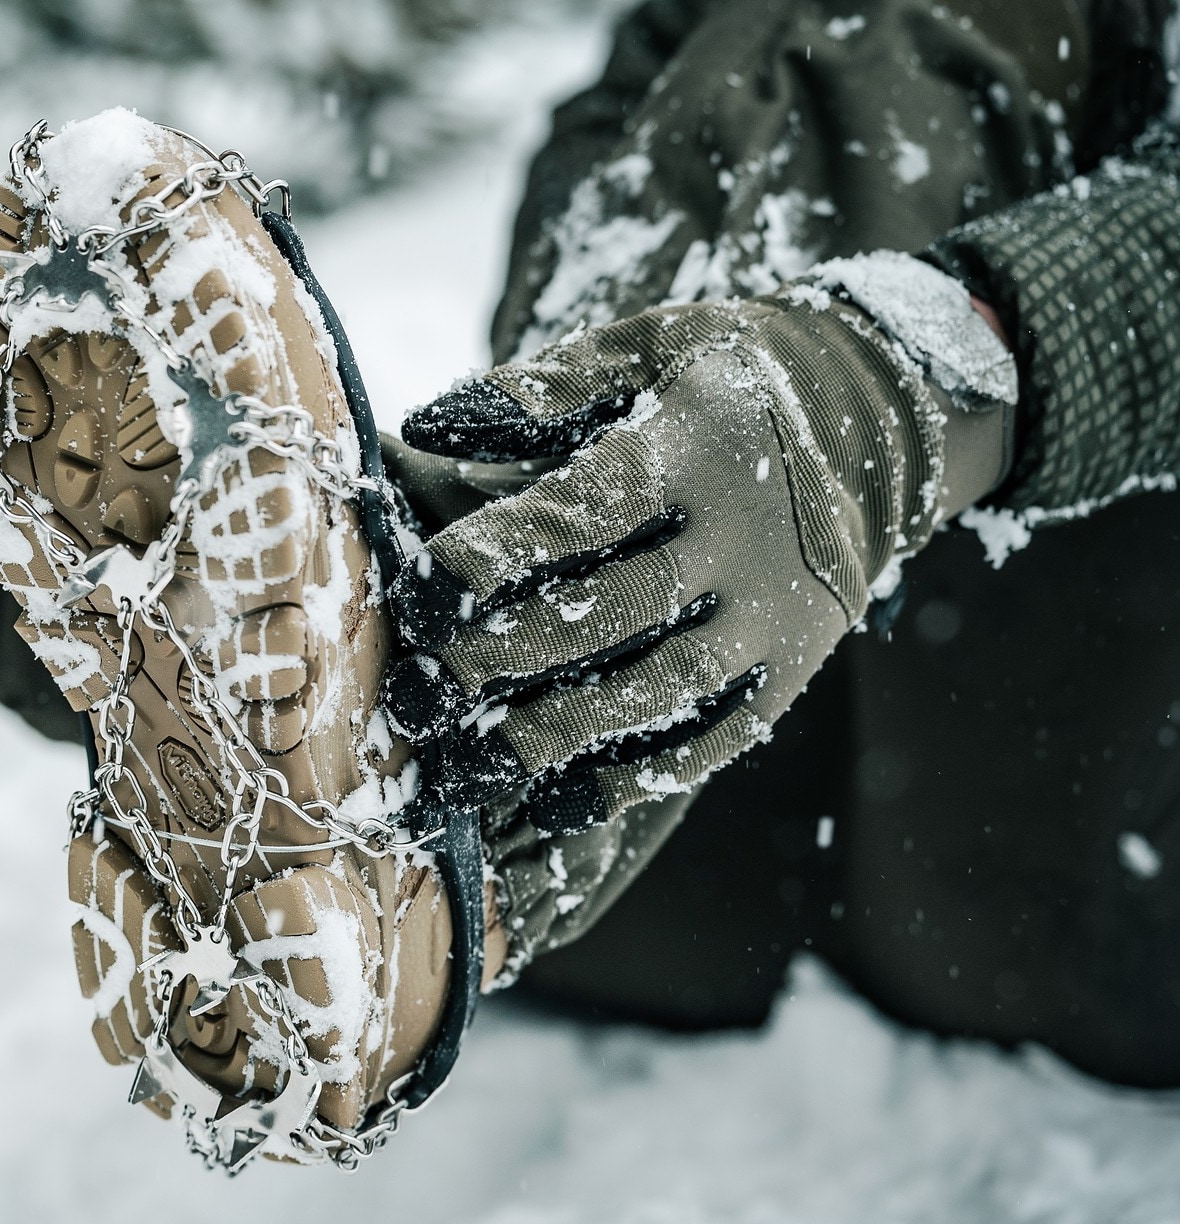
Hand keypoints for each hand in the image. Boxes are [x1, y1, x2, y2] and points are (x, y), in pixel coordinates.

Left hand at [383, 254, 1013, 833]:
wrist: (888, 417)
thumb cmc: (726, 377)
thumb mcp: (650, 343)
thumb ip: (545, 386)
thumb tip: (430, 425)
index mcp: (696, 448)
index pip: (582, 509)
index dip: (497, 554)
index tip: (421, 590)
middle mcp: (743, 538)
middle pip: (612, 612)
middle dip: (505, 656)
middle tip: (420, 693)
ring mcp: (776, 613)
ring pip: (660, 688)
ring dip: (561, 732)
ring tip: (472, 765)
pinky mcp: (795, 667)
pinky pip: (716, 734)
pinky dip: (639, 769)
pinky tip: (563, 795)